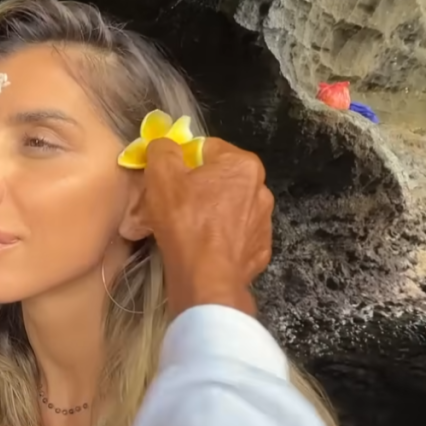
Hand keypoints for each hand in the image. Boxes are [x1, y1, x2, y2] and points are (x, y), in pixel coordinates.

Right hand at [143, 137, 273, 317]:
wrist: (207, 279)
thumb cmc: (185, 222)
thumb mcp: (161, 176)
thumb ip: (163, 150)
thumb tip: (165, 146)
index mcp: (242, 165)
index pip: (206, 149)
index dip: (182, 162)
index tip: (167, 181)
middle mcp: (261, 189)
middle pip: (218, 180)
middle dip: (194, 190)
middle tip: (171, 208)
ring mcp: (263, 222)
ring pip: (226, 209)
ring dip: (207, 214)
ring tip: (183, 232)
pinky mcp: (260, 250)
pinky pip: (234, 237)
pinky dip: (218, 240)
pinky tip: (201, 249)